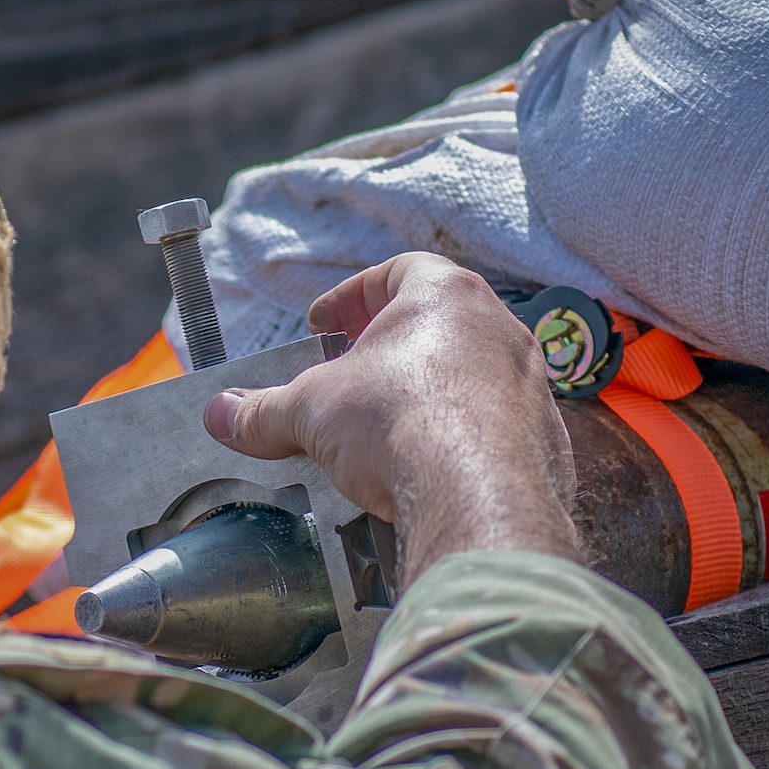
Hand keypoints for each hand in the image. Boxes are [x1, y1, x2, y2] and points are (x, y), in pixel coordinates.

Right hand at [202, 253, 579, 583]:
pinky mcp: (545, 438)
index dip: (352, 296)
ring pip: (471, 373)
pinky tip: (427, 466)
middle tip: (351, 376)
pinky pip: (497, 425)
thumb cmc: (401, 426)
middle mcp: (498, 328)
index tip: (324, 326)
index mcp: (445, 296)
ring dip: (429, 392)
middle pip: (437, 323)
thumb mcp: (310, 410)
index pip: (396, 272)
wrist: (478, 497)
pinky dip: (461, 436)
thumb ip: (264, 410)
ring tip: (384, 428)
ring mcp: (530, 383)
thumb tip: (222, 415)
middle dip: (389, 349)